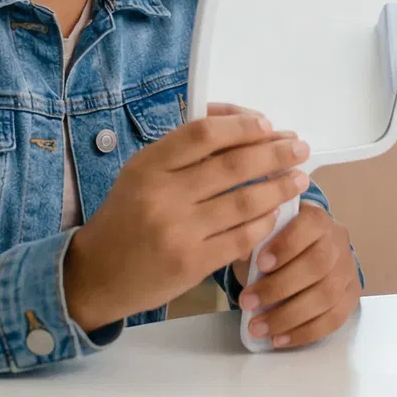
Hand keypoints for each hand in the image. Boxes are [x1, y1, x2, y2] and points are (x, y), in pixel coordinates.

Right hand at [64, 106, 310, 332]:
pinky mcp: (192, 263)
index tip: (267, 125)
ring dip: (279, 187)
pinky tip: (276, 213)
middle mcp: (163, 194)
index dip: (241, 126)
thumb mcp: (141, 173)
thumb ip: (183, 151)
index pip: (203, 133)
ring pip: (244, 202)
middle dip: (274, 154)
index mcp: (148, 165)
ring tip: (299, 178)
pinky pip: (241, 237)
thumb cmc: (126, 217)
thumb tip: (240, 123)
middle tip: (299, 148)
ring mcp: (179, 231)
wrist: (97, 274)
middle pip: (232, 165)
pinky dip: (264, 223)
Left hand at [233, 202, 360, 348]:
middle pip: (317, 265)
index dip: (285, 246)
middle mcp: (338, 241)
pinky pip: (334, 319)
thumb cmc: (279, 244)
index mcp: (317, 219)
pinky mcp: (351, 296)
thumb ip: (254, 240)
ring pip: (326, 296)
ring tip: (258, 328)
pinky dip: (305, 332)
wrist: (306, 252)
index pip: (308, 227)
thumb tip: (240, 252)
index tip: (260, 264)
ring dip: (289, 316)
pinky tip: (280, 339)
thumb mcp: (264, 234)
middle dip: (279, 288)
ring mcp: (348, 270)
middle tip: (248, 302)